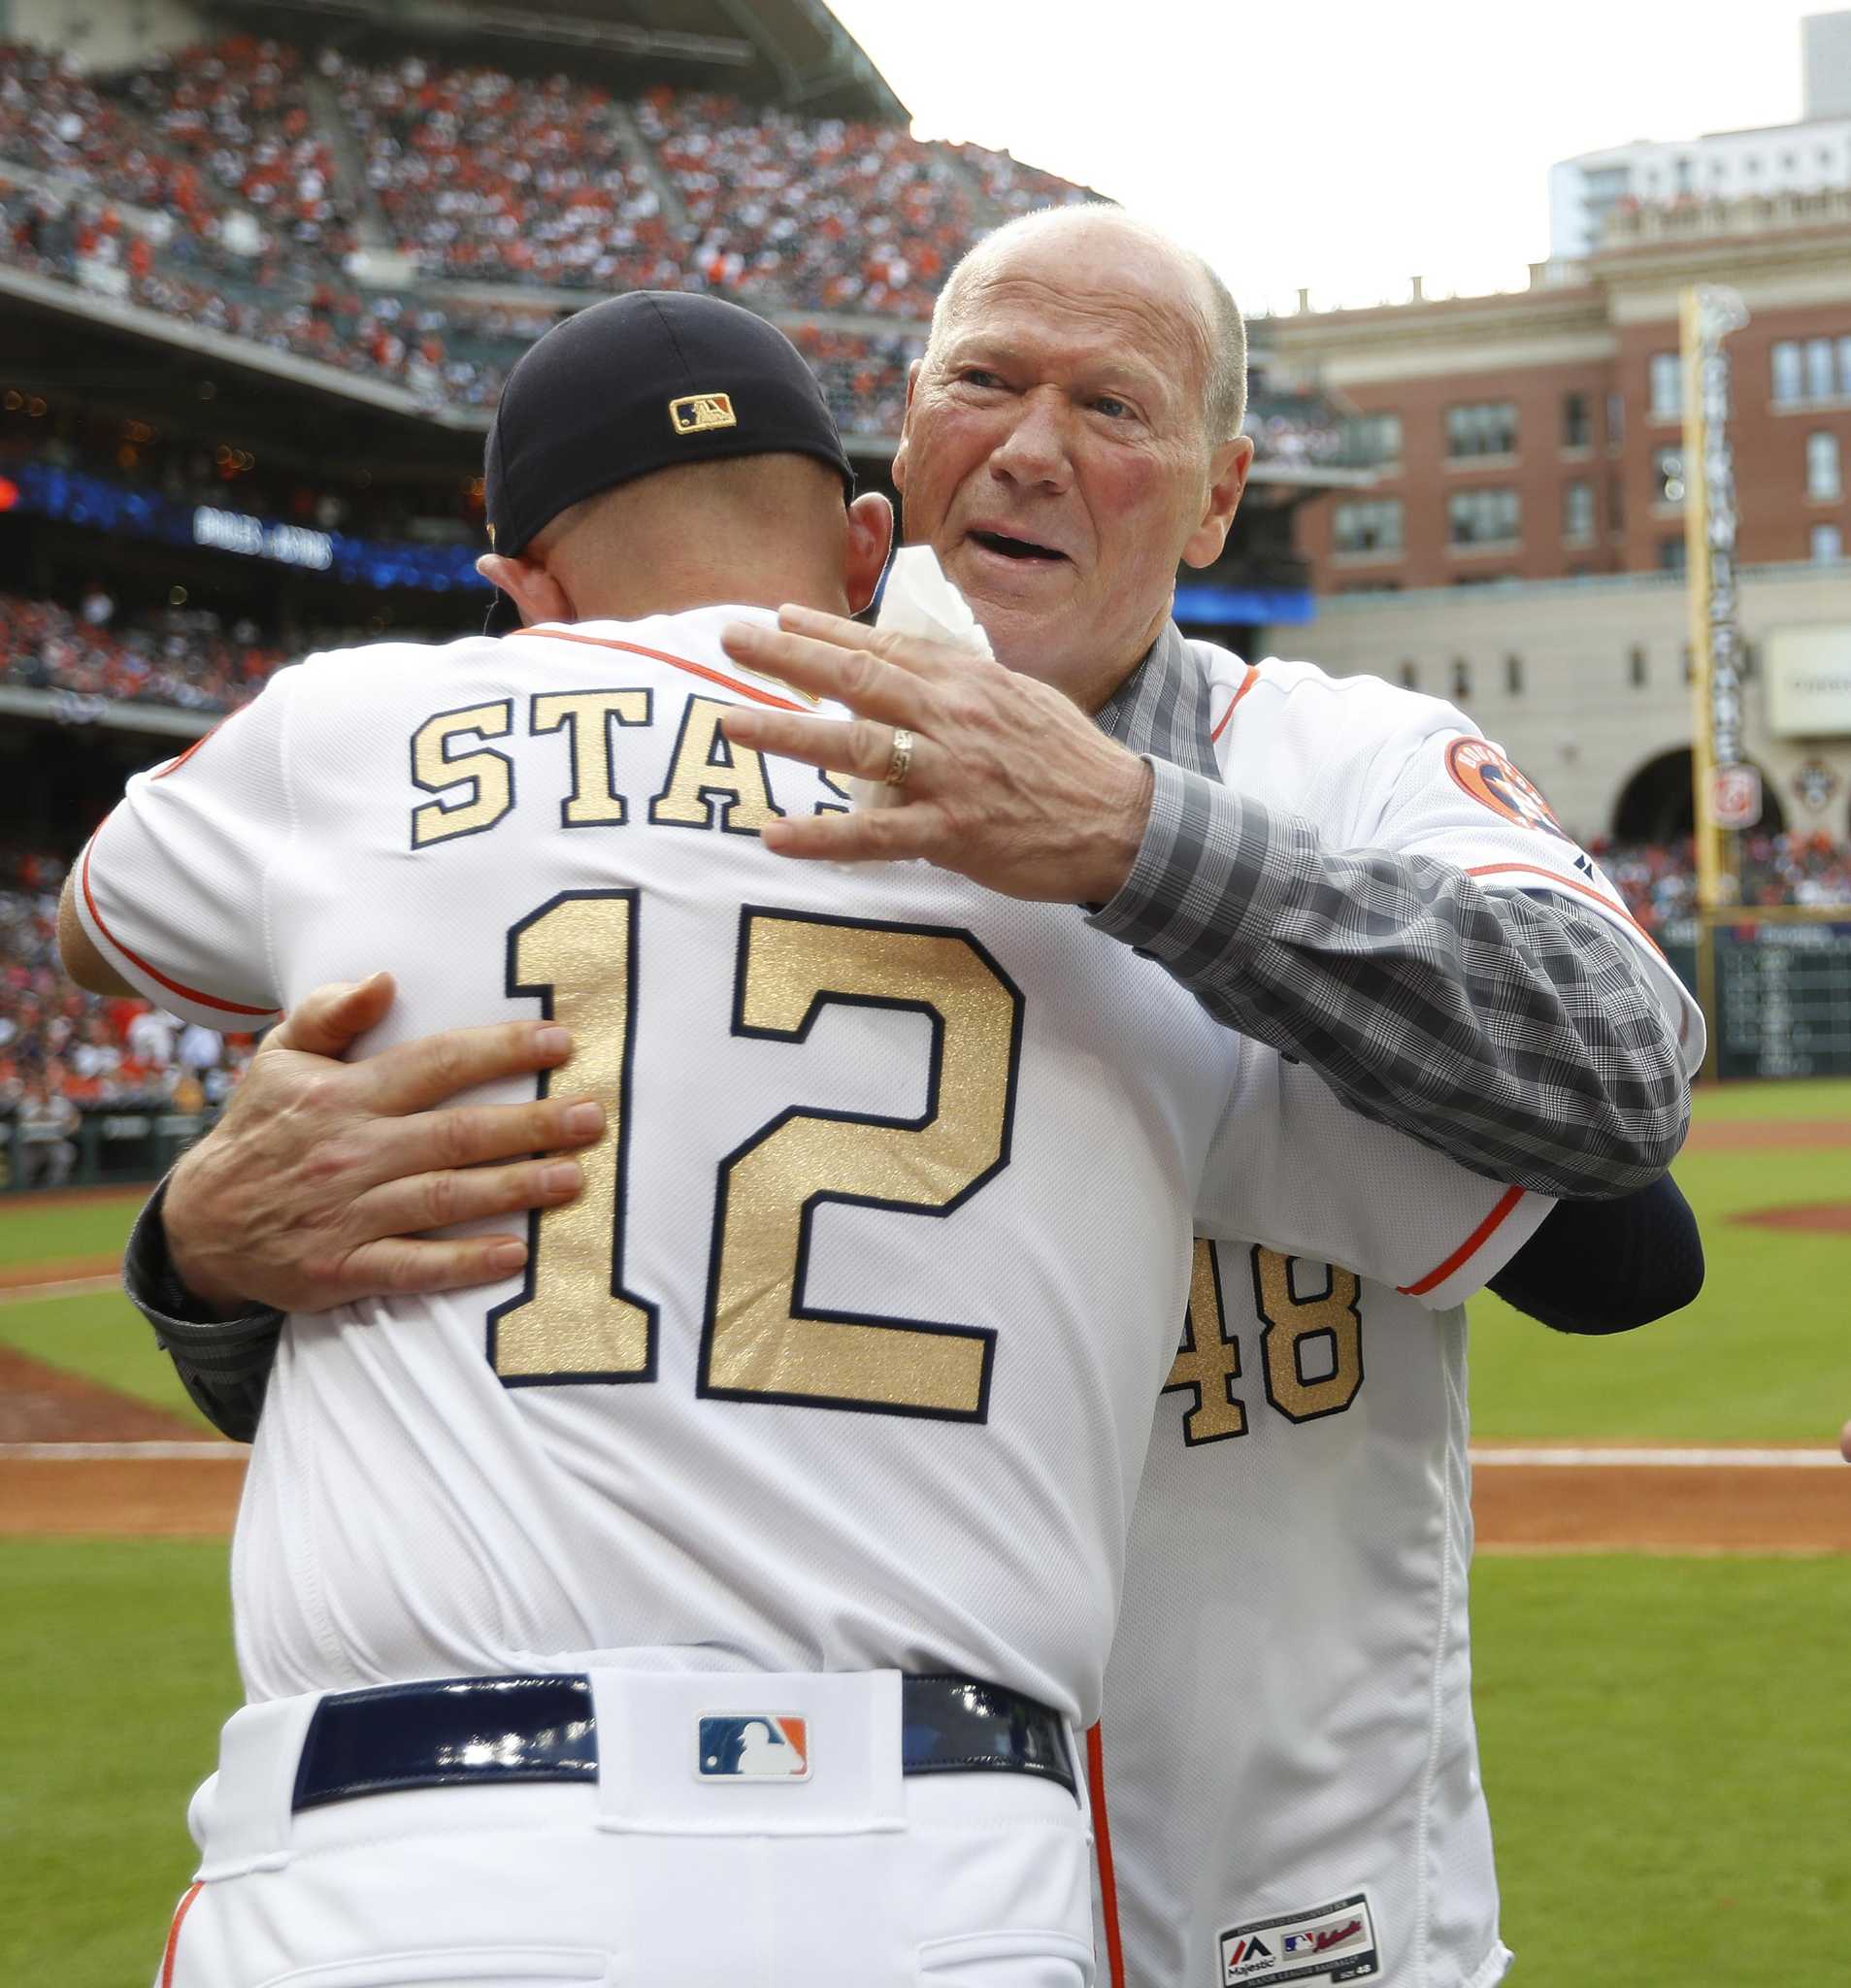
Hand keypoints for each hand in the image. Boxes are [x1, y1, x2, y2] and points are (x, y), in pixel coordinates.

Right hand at [165, 973, 603, 1314]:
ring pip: (445, 1198)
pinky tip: (515, 1254)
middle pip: (455, 1134)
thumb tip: (385, 978)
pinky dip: (463, 1263)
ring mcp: (348, 1214)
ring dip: (514, 1189)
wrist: (202, 1223)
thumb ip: (331, 1012)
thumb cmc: (263, 1128)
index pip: (435, 1064)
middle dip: (530, 1124)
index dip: (500, 1051)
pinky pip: (413, 1266)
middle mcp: (351, 1152)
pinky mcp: (343, 1269)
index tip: (560, 1042)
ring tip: (573, 1179)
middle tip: (591, 1117)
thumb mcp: (279, 1057)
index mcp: (343, 1094)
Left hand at [718, 605, 1153, 903]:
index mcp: (968, 681)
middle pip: (856, 679)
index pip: (885, 644)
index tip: (778, 617)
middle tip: (730, 640)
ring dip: (788, 733)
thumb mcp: (1021, 697)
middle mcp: (952, 718)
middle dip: (786, 658)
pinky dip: (822, 836)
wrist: (1124, 821)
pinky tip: (776, 835)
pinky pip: (874, 835)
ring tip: (731, 723)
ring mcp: (949, 775)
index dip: (827, 630)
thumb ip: (965, 682)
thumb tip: (918, 663)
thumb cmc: (1071, 761)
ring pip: (855, 747)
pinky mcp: (952, 833)